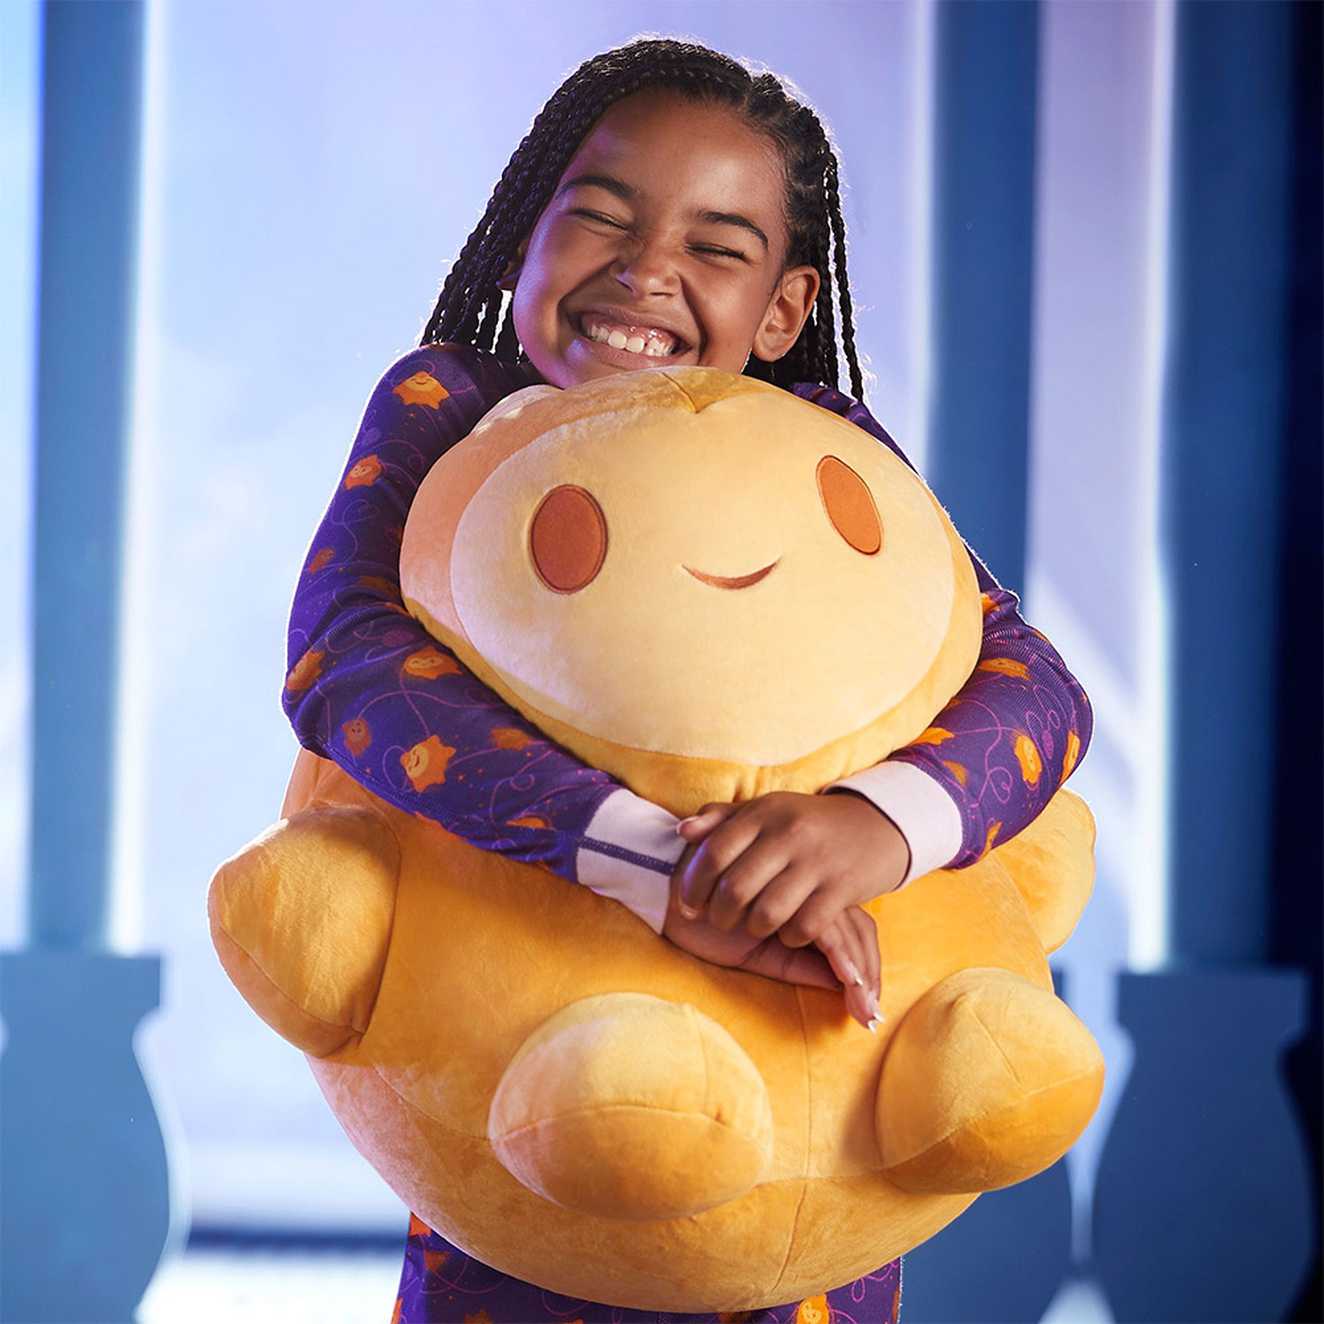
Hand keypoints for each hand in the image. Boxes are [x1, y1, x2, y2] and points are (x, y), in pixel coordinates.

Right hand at [661, 843, 880, 1027]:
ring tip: (866, 1008)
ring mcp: (798, 888)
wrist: (667, 891)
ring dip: (862, 972)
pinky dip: (841, 960)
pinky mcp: (785, 894)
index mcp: (803, 897)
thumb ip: (794, 963)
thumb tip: (837, 984)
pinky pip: (823, 930)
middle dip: (872, 972)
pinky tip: (850, 984)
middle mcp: (807, 889)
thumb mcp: (756, 951)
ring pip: (848, 929)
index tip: (869, 1004)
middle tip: (872, 1014)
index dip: (865, 964)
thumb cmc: (706, 917)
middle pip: (860, 927)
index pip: (851, 927)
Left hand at [673, 791, 908, 947]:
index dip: (694, 884)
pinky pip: (804, 926)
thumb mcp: (765, 811)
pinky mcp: (843, 887)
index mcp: (764, 812)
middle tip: (720, 922)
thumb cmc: (805, 822)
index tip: (688, 903)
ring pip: (767, 914)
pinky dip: (790, 936)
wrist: (873, 826)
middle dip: (719, 915)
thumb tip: (682, 831)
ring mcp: (817, 860)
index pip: (714, 852)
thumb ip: (721, 819)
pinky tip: (787, 931)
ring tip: (752, 927)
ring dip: (753, 928)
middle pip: (736, 889)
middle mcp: (789, 833)